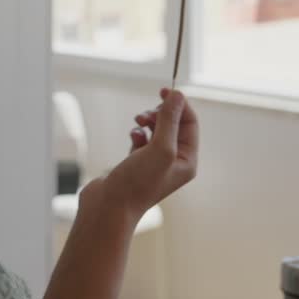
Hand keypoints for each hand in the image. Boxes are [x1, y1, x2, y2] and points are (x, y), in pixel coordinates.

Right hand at [91, 88, 198, 218]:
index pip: (190, 123)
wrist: (108, 207)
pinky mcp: (137, 163)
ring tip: (138, 124)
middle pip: (174, 124)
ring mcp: (155, 163)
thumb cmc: (137, 182)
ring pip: (156, 130)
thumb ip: (170, 120)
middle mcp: (174, 162)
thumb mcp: (160, 148)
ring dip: (147, 122)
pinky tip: (132, 138)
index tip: (164, 91)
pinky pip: (142, 139)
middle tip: (146, 115)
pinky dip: (137, 133)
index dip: (179, 105)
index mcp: (187, 161)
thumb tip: (178, 95)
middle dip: (160, 114)